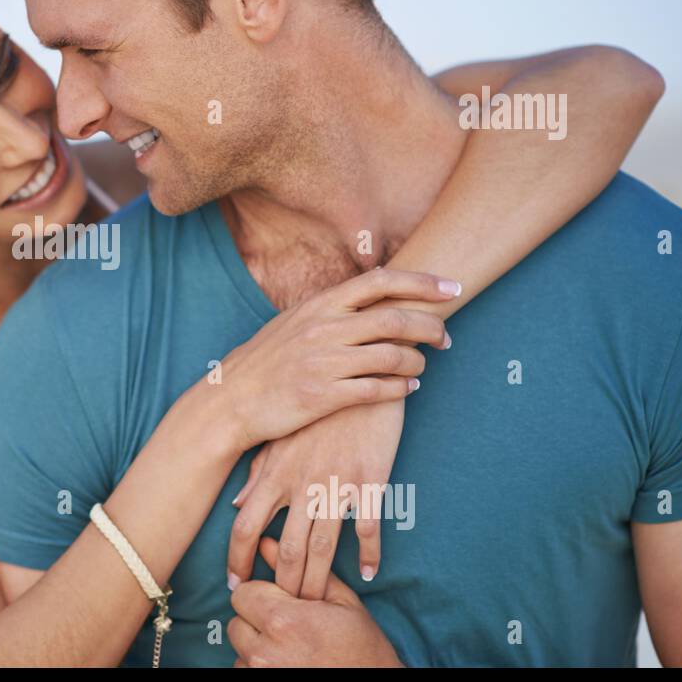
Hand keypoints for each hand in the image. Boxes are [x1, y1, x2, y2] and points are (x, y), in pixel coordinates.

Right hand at [217, 268, 454, 446]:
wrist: (229, 400)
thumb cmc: (265, 361)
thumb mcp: (293, 322)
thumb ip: (331, 307)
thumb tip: (372, 288)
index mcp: (319, 305)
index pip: (380, 281)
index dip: (422, 282)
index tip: (452, 288)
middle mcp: (323, 328)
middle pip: (395, 318)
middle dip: (431, 326)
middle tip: (446, 338)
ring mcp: (323, 362)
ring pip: (392, 356)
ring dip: (417, 362)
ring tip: (421, 367)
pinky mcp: (322, 396)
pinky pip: (377, 390)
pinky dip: (400, 388)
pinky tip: (408, 389)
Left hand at [228, 399, 404, 597]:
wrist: (361, 373)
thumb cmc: (317, 406)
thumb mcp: (282, 435)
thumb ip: (258, 472)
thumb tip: (236, 505)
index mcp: (275, 472)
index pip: (246, 526)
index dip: (238, 559)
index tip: (236, 585)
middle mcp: (302, 483)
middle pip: (285, 548)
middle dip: (281, 584)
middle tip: (282, 608)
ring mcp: (336, 483)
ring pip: (323, 547)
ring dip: (319, 581)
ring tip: (317, 605)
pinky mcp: (371, 480)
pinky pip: (369, 527)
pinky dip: (368, 554)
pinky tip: (367, 573)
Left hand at [228, 536, 401, 666]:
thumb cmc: (364, 648)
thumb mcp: (341, 602)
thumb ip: (300, 569)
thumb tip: (266, 543)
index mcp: (284, 621)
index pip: (243, 594)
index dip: (261, 595)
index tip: (280, 602)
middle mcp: (266, 651)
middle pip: (237, 622)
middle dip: (256, 621)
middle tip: (286, 627)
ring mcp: (261, 674)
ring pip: (240, 649)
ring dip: (257, 646)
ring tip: (290, 648)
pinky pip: (244, 670)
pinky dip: (260, 667)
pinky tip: (287, 663)